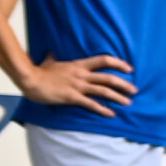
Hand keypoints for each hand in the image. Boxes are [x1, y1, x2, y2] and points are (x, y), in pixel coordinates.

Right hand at [17, 54, 134, 115]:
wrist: (29, 80)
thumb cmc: (39, 72)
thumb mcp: (50, 61)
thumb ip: (54, 57)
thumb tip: (51, 52)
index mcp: (79, 65)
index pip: (104, 60)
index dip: (118, 63)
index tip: (130, 68)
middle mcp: (81, 75)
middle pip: (108, 78)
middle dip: (124, 84)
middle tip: (135, 90)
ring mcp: (77, 86)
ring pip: (103, 91)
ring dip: (118, 97)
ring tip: (128, 103)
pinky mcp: (72, 97)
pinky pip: (91, 104)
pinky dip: (103, 109)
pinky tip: (112, 114)